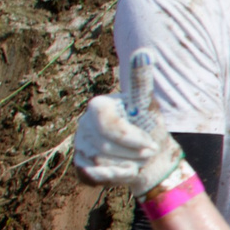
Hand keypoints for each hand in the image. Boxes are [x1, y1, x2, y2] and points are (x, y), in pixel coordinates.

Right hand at [75, 51, 190, 195]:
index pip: (111, 127)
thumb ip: (142, 83)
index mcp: (98, 106)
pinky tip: (126, 170)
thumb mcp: (149, 106)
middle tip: (148, 152)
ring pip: (101, 163)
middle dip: (133, 153)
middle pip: (106, 147)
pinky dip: (115, 177)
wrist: (149, 159)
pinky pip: (94, 176)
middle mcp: (83, 124)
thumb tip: (144, 52)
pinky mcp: (79, 165)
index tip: (151, 143)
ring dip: (127, 165)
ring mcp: (78, 145)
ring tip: (137, 159)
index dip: (132, 139)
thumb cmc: (149, 129)